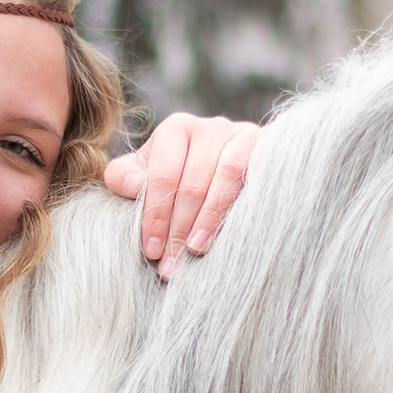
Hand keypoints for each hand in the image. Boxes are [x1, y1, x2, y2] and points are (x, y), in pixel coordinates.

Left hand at [103, 113, 259, 281]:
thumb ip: (122, 177)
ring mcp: (244, 135)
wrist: (222, 174)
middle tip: (171, 264)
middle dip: (179, 228)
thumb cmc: (173, 180)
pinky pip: (258, 173)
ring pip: (227, 174)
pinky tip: (234, 231)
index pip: (163, 175)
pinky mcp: (269, 149)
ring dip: (210, 218)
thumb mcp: (142, 175)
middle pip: (194, 181)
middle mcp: (211, 127)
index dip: (155, 215)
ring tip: (196, 250)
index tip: (151, 250)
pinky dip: (243, 204)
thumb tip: (134, 187)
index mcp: (176, 130)